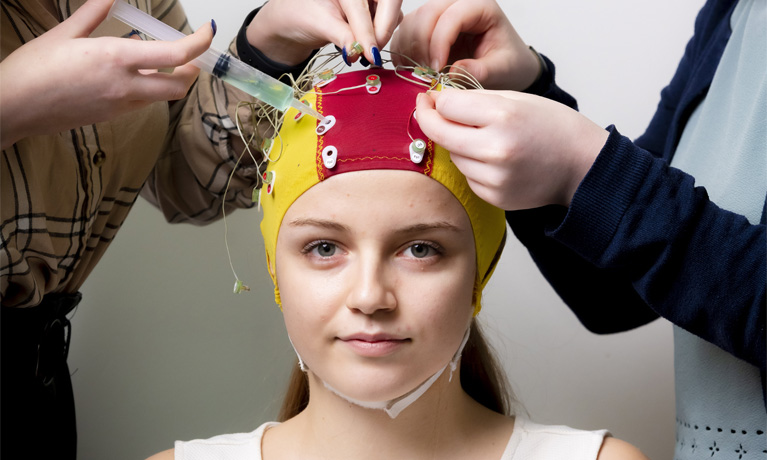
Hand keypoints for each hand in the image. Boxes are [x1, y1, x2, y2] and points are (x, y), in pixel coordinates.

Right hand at [0, 0, 213, 148]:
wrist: (12, 108)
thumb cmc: (33, 70)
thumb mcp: (63, 33)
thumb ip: (94, 13)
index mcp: (117, 59)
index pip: (177, 55)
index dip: (200, 43)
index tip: (207, 31)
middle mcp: (126, 86)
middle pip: (180, 85)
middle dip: (191, 70)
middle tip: (188, 54)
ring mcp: (120, 105)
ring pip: (162, 97)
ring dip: (170, 80)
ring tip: (158, 61)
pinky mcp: (112, 117)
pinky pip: (142, 103)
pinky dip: (147, 88)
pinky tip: (130, 74)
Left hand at [246, 0, 402, 66]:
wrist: (293, 22)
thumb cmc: (299, 14)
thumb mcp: (318, 24)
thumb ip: (342, 37)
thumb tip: (358, 52)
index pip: (362, 6)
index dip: (368, 32)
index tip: (369, 55)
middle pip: (389, 3)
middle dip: (382, 30)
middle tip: (371, 54)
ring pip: (392, 14)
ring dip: (381, 34)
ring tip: (362, 48)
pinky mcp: (372, 10)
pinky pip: (388, 21)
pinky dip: (379, 36)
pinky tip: (363, 43)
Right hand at [390, 0, 537, 90]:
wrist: (507, 65)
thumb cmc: (508, 62)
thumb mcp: (503, 69)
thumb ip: (481, 70)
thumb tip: (453, 72)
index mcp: (481, 7)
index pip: (452, 16)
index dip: (440, 42)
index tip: (438, 69)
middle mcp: (457, 4)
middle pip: (427, 14)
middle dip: (422, 46)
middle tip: (427, 73)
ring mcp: (439, 14)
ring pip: (412, 22)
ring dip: (410, 49)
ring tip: (422, 73)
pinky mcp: (426, 27)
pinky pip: (405, 33)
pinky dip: (403, 52)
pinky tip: (413, 69)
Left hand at [415, 88, 608, 209]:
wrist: (582, 164)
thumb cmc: (552, 126)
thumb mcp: (516, 98)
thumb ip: (474, 99)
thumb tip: (436, 102)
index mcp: (503, 115)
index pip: (447, 106)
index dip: (434, 100)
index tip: (430, 97)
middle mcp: (496, 148)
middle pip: (440, 134)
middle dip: (430, 119)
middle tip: (428, 109)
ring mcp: (494, 177)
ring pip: (453, 156)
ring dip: (457, 144)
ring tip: (482, 136)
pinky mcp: (495, 197)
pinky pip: (467, 176)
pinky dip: (473, 165)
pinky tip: (493, 159)